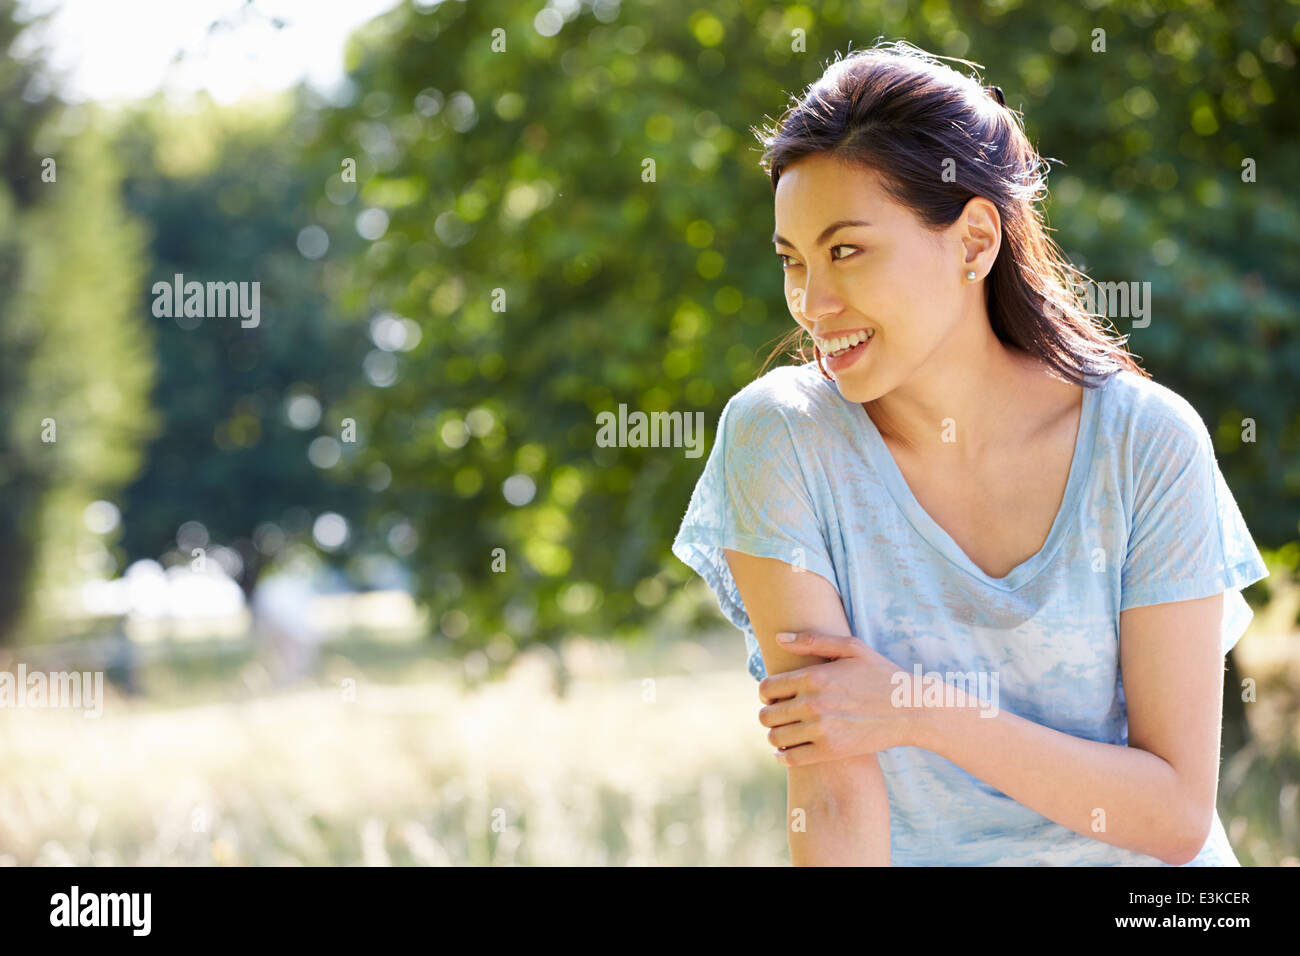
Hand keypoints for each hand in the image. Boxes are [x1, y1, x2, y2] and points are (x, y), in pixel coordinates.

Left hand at [759, 631, 919, 765]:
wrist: (911, 709)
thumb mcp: (852, 648)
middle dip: (769, 715)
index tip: (776, 697)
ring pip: (775, 737)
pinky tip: (788, 750)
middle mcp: (812, 703)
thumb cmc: (882, 674)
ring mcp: (821, 729)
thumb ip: (812, 641)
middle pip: (766, 715)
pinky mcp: (830, 751)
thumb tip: (779, 638)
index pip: (766, 689)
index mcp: (813, 676)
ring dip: (775, 735)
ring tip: (786, 732)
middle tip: (781, 715)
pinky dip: (782, 756)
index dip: (767, 694)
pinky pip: (790, 758)